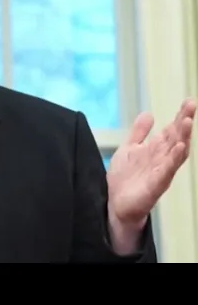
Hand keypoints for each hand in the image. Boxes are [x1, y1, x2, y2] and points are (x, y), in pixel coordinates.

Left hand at [107, 98, 195, 230]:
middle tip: (191, 105)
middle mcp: (162, 159)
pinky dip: (173, 158)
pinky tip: (178, 147)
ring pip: (176, 152)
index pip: (171, 130)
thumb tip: (149, 113)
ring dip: (182, 137)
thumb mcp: (129, 149)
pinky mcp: (156, 184)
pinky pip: (168, 170)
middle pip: (177, 137)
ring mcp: (161, 171)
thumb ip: (139, 132)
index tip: (189, 101)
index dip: (180, 116)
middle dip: (184, 121)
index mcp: (156, 150)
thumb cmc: (125, 178)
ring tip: (187, 121)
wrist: (116, 203)